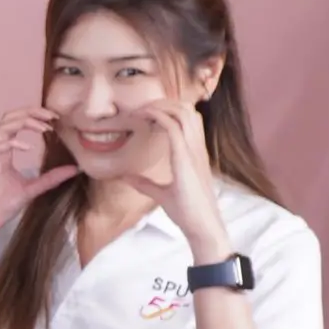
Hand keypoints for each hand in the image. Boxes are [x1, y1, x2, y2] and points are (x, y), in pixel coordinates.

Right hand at [0, 108, 79, 243]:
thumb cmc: (0, 207)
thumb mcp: (32, 189)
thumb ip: (51, 178)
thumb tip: (75, 169)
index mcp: (3, 151)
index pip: (16, 123)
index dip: (35, 116)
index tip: (55, 119)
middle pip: (9, 117)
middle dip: (31, 111)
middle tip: (53, 116)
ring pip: (4, 125)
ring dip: (25, 121)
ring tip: (44, 127)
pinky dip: (15, 141)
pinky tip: (29, 148)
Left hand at [125, 100, 232, 259]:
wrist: (201, 227)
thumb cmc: (187, 211)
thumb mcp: (161, 193)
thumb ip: (145, 183)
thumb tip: (127, 177)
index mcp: (193, 152)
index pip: (187, 118)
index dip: (168, 109)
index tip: (144, 112)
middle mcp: (196, 148)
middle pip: (186, 109)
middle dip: (162, 102)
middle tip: (139, 107)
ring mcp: (194, 152)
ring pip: (183, 113)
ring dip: (159, 106)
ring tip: (139, 110)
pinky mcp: (186, 161)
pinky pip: (174, 129)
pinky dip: (158, 117)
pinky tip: (143, 118)